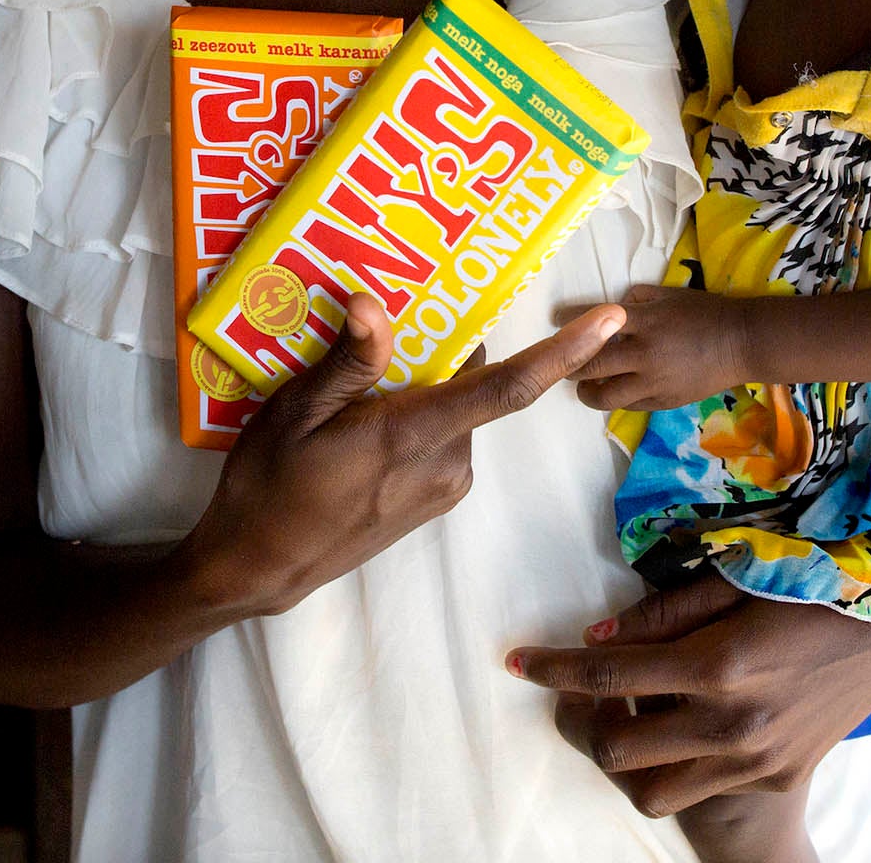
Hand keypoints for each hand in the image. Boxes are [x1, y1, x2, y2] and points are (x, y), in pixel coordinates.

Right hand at [187, 294, 622, 616]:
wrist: (259, 568)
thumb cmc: (269, 485)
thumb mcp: (294, 412)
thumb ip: (347, 362)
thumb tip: (375, 303)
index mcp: (416, 436)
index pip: (509, 388)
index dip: (565, 352)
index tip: (611, 318)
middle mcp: (448, 463)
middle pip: (476, 382)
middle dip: (450, 344)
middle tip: (397, 311)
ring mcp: (446, 485)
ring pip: (457, 406)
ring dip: (427, 381)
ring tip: (359, 377)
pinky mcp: (436, 499)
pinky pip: (443, 433)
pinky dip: (420, 411)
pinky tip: (365, 415)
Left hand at [506, 576, 870, 814]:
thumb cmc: (811, 584)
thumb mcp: (735, 579)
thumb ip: (662, 613)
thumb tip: (596, 635)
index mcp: (717, 664)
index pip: (607, 674)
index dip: (551, 668)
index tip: (517, 661)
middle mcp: (731, 723)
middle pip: (613, 746)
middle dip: (580, 717)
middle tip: (584, 684)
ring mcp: (754, 760)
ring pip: (648, 788)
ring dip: (624, 752)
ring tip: (631, 709)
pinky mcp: (774, 777)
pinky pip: (697, 788)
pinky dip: (673, 761)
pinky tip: (682, 721)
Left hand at [571, 283, 753, 410]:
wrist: (741, 343)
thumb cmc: (704, 312)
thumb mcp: (668, 295)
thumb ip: (636, 299)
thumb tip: (611, 309)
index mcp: (644, 321)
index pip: (594, 321)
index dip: (569, 322)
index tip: (553, 320)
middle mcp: (644, 354)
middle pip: (591, 365)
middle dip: (570, 364)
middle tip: (562, 362)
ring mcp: (653, 382)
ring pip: (604, 395)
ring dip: (587, 391)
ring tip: (584, 386)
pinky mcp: (664, 402)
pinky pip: (629, 406)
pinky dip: (615, 399)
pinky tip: (613, 391)